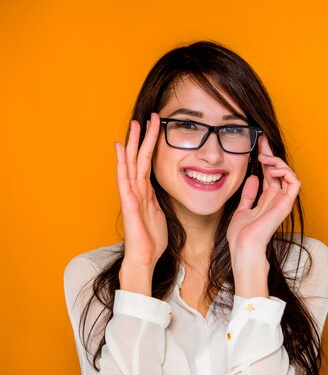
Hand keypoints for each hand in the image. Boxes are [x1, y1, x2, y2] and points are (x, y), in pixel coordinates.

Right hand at [114, 113, 167, 267]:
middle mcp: (137, 190)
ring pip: (132, 164)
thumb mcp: (160, 215)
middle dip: (144, 137)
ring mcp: (131, 195)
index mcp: (146, 192)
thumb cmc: (151, 240)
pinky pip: (125, 179)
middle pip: (140, 158)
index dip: (152, 146)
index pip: (148, 163)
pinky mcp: (129, 203)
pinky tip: (121, 149)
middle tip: (146, 117)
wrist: (144, 257)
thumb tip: (160, 195)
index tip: (157, 129)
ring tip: (134, 125)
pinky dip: (122, 163)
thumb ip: (158, 202)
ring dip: (133, 143)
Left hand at [226, 135, 300, 259]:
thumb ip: (248, 195)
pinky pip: (294, 182)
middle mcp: (276, 199)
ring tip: (263, 159)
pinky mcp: (286, 203)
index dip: (264, 159)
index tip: (258, 145)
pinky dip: (285, 172)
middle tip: (262, 141)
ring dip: (277, 162)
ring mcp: (282, 201)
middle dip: (270, 154)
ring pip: (288, 173)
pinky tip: (270, 171)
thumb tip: (253, 178)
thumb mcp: (242, 209)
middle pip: (278, 171)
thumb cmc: (241, 234)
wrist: (243, 246)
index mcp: (266, 200)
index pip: (268, 174)